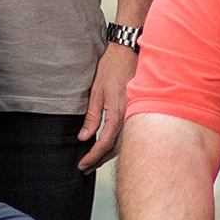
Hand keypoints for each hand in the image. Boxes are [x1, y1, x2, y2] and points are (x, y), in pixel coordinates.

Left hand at [79, 43, 137, 170]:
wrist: (130, 51)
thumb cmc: (112, 68)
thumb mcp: (97, 92)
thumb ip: (92, 117)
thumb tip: (83, 137)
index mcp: (118, 113)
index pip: (104, 143)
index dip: (92, 157)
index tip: (82, 164)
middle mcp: (130, 117)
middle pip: (115, 148)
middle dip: (99, 160)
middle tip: (85, 168)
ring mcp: (136, 114)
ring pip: (123, 143)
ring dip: (109, 154)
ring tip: (95, 161)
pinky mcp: (137, 111)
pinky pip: (128, 134)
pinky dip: (118, 144)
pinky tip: (110, 146)